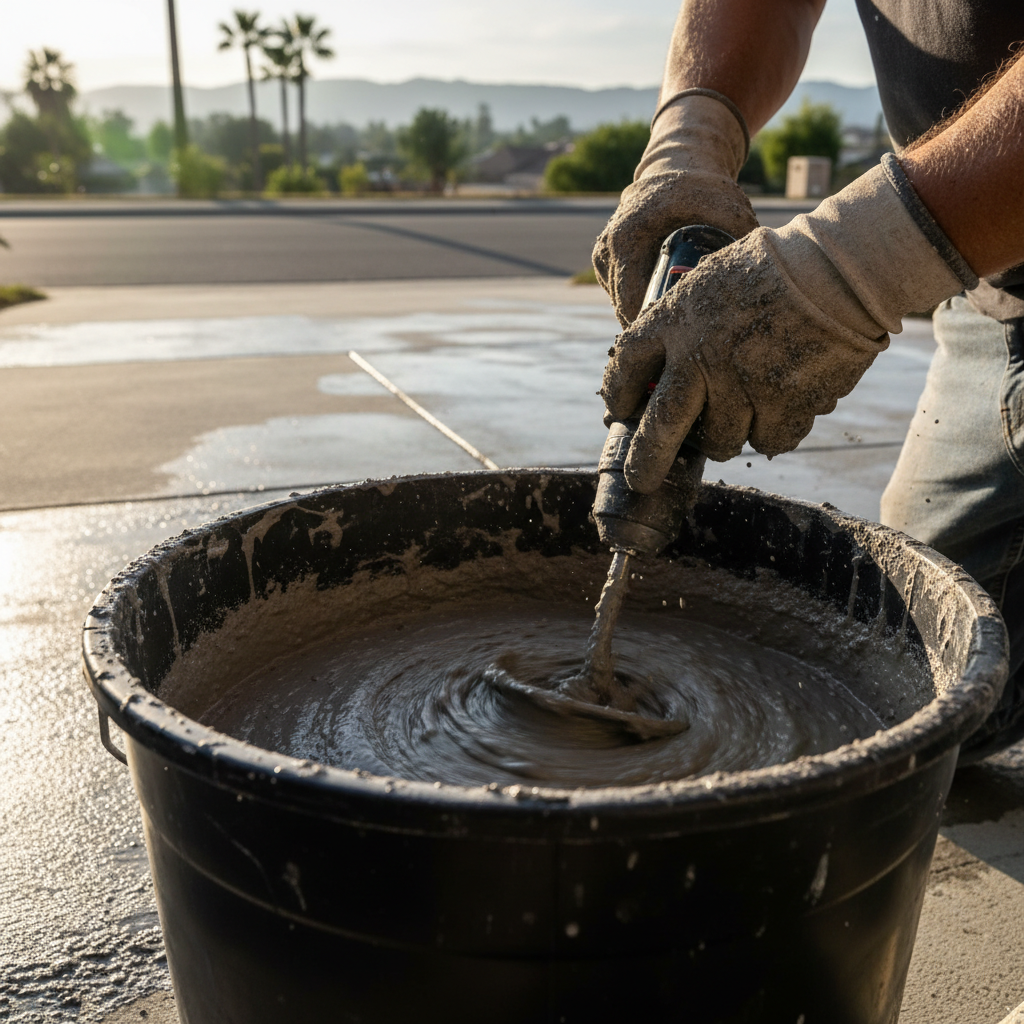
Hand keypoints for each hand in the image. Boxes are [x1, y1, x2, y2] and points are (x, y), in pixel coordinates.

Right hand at [593, 92, 758, 326]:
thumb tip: (767, 279)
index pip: (631, 300)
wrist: (676, 165)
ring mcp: (603, 256)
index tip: (683, 342)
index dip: (655, 327)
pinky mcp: (606, 261)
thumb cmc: (701, 186)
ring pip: (622, 303)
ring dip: (647, 319)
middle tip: (685, 347)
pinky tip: (668, 314)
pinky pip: (622, 293)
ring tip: (680, 333)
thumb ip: (742, 238)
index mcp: (627, 237)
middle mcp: (607, 249)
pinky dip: (642, 304)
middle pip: (624, 307)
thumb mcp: (727, 206)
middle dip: (652, 328)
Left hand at [602, 157, 978, 493]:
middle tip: (642, 479)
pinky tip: (777, 411)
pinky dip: (770, 434)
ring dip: (725, 437)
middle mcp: (701, 358)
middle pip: (659, 430)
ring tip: (737, 417)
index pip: (626, 368)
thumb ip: (684, 321)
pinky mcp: (785, 404)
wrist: (840, 268)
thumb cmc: (775, 267)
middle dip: (647, 462)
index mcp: (676, 321)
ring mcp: (743, 385)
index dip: (619, 394)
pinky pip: (768, 442)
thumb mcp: (711, 278)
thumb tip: (665, 365)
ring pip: (720, 442)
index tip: (621, 411)